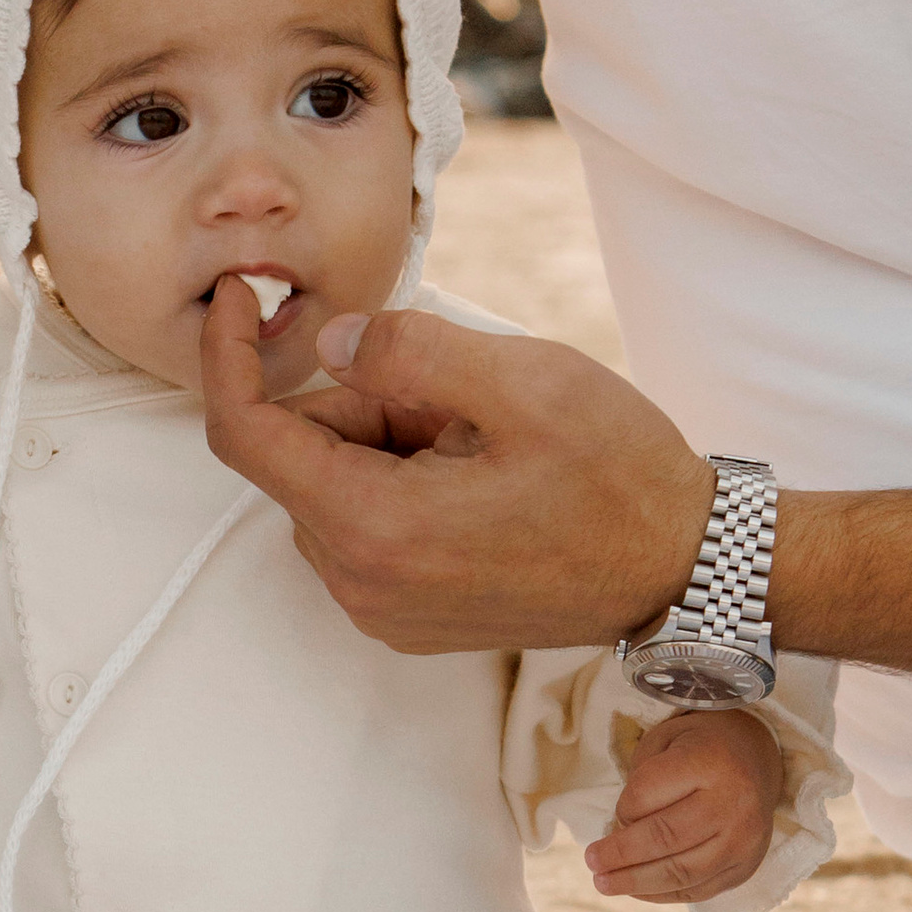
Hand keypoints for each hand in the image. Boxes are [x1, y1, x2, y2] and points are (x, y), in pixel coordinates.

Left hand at [197, 276, 715, 654]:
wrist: (684, 568)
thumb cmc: (619, 476)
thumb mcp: (521, 381)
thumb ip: (408, 351)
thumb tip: (331, 341)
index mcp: (374, 528)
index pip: (246, 435)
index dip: (228, 355)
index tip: (242, 295)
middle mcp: (360, 585)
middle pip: (300, 458)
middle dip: (360, 404)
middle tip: (462, 396)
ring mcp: (381, 609)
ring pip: (334, 487)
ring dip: (387, 444)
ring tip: (486, 444)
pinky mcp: (406, 616)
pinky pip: (365, 526)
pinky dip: (402, 483)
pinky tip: (482, 479)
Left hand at [587, 708, 782, 904]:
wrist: (757, 757)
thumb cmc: (698, 747)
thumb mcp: (664, 741)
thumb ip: (641, 782)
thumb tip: (620, 836)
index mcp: (708, 762)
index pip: (646, 796)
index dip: (621, 810)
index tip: (613, 814)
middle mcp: (733, 803)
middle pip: (664, 839)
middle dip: (619, 855)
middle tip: (591, 861)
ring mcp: (744, 839)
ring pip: (681, 872)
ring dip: (635, 883)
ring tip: (603, 883)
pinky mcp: (746, 865)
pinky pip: (698, 890)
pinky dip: (662, 894)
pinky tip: (636, 890)